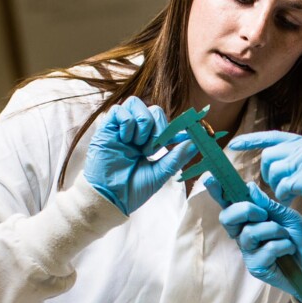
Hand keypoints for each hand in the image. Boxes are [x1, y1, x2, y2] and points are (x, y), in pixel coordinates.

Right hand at [84, 96, 197, 214]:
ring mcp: (120, 130)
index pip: (164, 122)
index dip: (174, 127)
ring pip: (135, 103)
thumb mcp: (161, 173)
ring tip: (138, 144)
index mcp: (148, 142)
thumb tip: (195, 142)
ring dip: (143, 122)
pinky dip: (127, 122)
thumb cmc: (133, 189)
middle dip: (158, 126)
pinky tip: (125, 140)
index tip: (180, 138)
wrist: (110, 199)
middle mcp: (134, 133)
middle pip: (153, 109)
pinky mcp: (106, 129)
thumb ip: (177, 157)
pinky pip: (118, 110)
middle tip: (153, 148)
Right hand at [203, 177, 301, 302]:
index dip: (218, 192)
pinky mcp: (256, 267)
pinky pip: (264, 250)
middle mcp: (245, 235)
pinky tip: (290, 250)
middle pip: (227, 218)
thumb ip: (270, 206)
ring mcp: (249, 252)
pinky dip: (281, 246)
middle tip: (263, 213)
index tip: (210, 178)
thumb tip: (250, 188)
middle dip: (244, 209)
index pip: (230, 205)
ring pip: (248, 233)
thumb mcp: (290, 218)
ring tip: (287, 236)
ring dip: (273, 230)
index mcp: (251, 220)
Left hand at [229, 131, 301, 223]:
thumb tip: (285, 164)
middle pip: (269, 156)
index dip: (253, 140)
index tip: (234, 144)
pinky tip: (292, 201)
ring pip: (273, 171)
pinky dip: (284, 196)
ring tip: (288, 195)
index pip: (275, 136)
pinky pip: (283, 187)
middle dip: (268, 174)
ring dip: (276, 187)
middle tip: (279, 188)